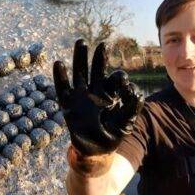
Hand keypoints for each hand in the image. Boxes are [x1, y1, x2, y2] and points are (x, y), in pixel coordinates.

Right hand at [53, 39, 143, 155]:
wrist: (96, 152)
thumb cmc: (112, 136)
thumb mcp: (126, 122)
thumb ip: (132, 108)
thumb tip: (136, 91)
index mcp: (109, 94)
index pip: (113, 80)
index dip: (119, 79)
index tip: (124, 84)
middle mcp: (94, 92)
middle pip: (95, 70)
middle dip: (98, 57)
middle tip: (101, 44)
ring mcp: (80, 97)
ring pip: (79, 73)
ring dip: (79, 58)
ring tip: (81, 42)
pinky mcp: (68, 105)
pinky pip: (62, 89)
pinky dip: (60, 77)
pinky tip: (58, 63)